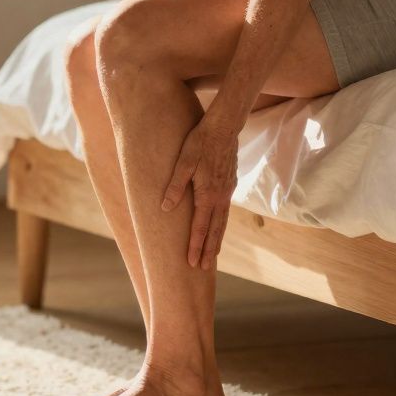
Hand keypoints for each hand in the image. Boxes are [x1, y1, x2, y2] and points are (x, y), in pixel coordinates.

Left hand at [160, 113, 243, 269]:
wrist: (225, 126)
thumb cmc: (200, 142)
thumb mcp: (183, 162)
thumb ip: (175, 186)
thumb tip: (165, 208)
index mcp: (208, 194)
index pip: (200, 227)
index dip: (195, 246)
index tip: (191, 263)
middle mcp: (221, 197)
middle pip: (215, 230)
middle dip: (208, 250)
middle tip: (203, 268)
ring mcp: (228, 191)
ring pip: (222, 221)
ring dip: (216, 239)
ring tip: (212, 254)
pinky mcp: (230, 183)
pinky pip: (225, 211)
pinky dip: (221, 224)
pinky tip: (218, 226)